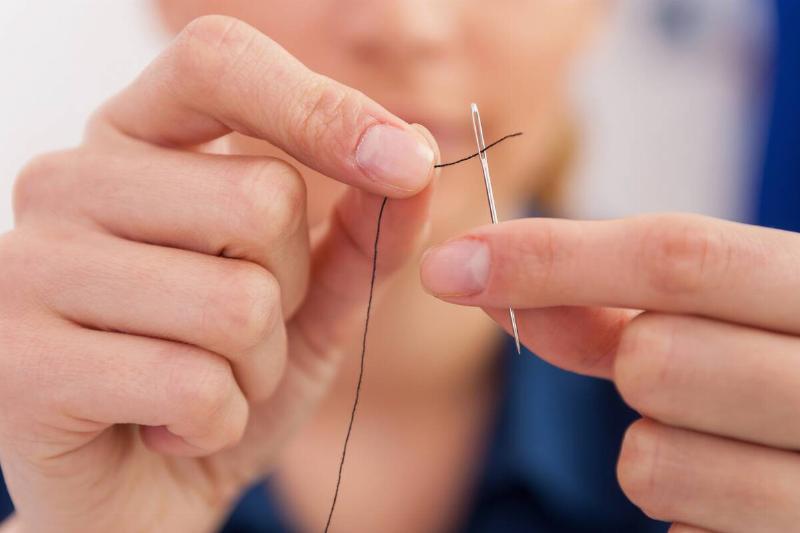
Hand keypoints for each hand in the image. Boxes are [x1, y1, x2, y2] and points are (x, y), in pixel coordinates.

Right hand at [0, 15, 436, 532]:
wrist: (141, 489)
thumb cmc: (222, 374)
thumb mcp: (310, 299)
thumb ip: (363, 232)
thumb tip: (416, 165)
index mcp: (133, 143)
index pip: (218, 63)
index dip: (320, 106)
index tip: (402, 161)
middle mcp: (66, 183)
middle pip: (259, 199)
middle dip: (289, 290)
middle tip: (239, 335)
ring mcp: (29, 269)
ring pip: (237, 302)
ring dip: (257, 367)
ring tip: (207, 383)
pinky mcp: (20, 365)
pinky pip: (195, 386)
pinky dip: (218, 422)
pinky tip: (168, 427)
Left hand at [420, 213, 799, 532]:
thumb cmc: (777, 376)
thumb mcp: (713, 323)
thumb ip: (606, 307)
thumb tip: (479, 277)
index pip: (677, 256)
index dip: (548, 257)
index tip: (451, 266)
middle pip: (652, 358)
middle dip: (630, 366)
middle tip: (678, 374)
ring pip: (649, 459)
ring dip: (655, 448)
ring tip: (721, 441)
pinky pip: (675, 528)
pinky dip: (682, 510)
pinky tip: (737, 494)